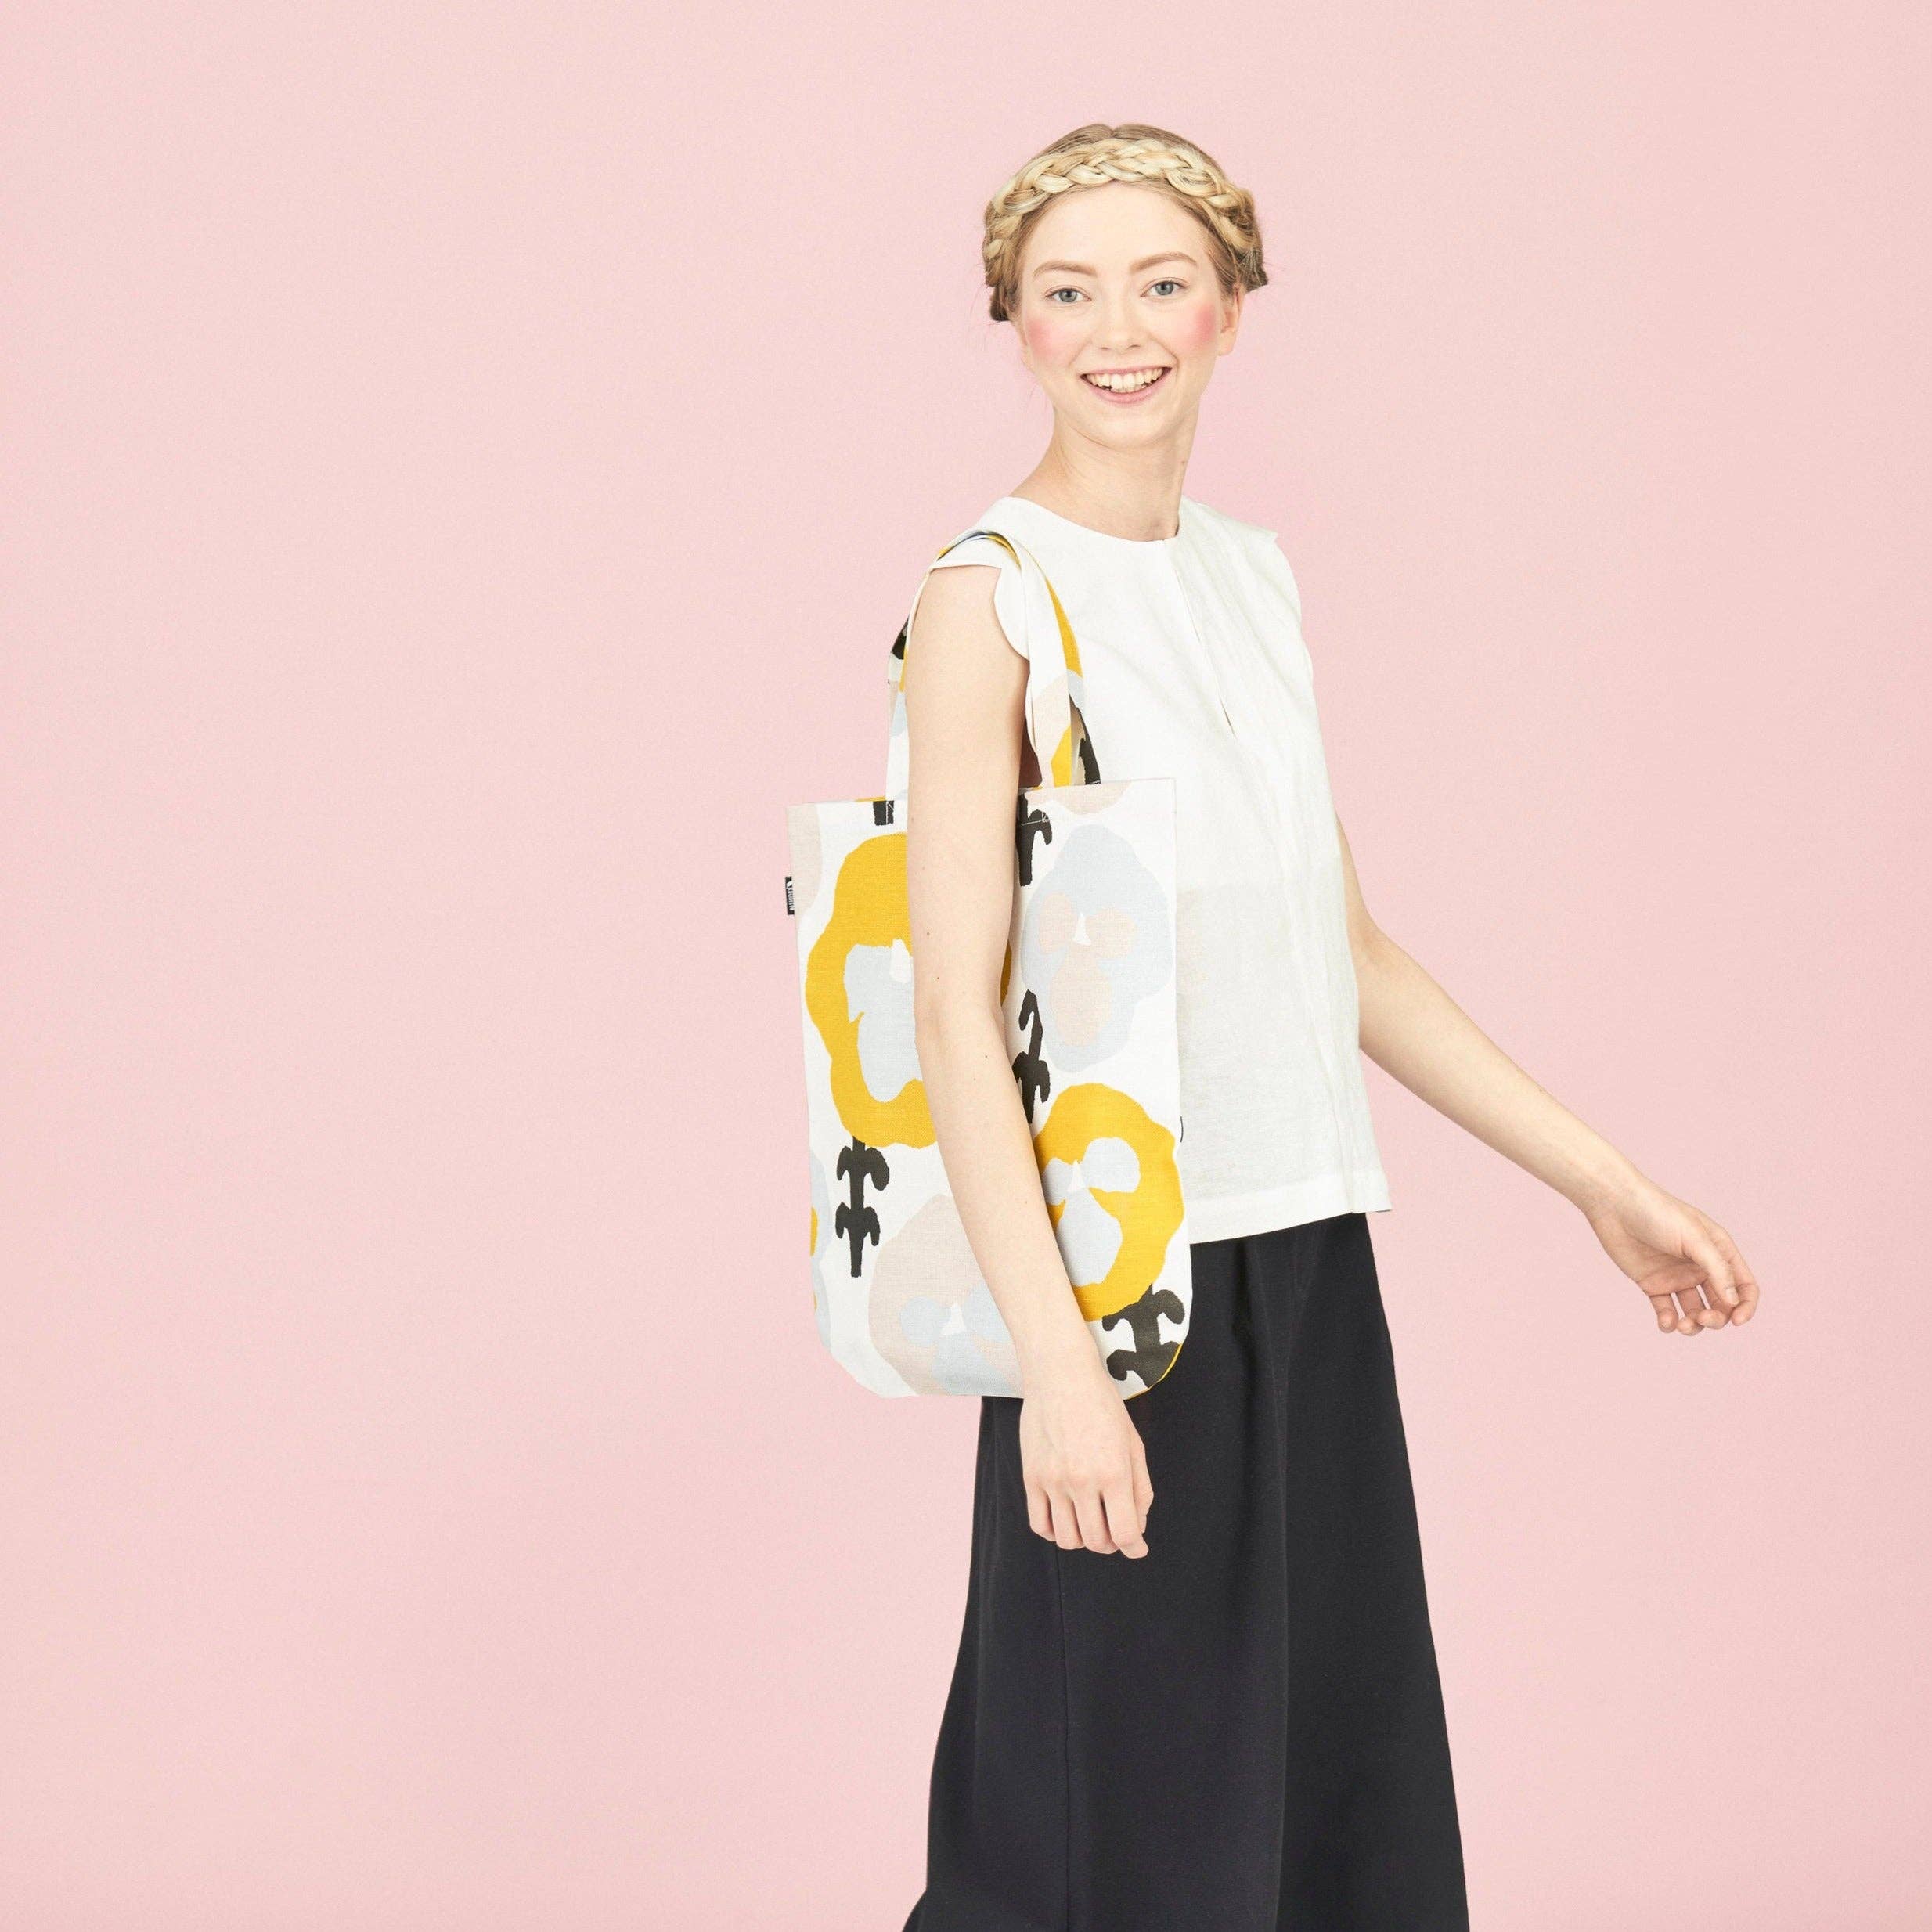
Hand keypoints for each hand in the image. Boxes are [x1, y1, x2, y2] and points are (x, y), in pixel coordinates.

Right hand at [1018, 1359, 1153, 1556]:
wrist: (1061, 1374)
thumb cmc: (1103, 1405)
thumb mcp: (1133, 1443)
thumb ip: (1140, 1489)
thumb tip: (1138, 1526)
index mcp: (1113, 1471)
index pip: (1125, 1533)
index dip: (1135, 1548)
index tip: (1137, 1548)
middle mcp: (1081, 1480)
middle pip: (1096, 1542)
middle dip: (1111, 1544)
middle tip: (1115, 1531)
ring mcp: (1052, 1480)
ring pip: (1067, 1540)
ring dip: (1083, 1540)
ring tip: (1090, 1523)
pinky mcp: (1031, 1476)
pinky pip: (1039, 1524)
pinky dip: (1054, 1531)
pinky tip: (1066, 1517)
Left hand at [1582, 1173, 1760, 1334]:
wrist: (1614, 1206)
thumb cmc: (1657, 1213)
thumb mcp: (1694, 1238)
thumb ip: (1716, 1269)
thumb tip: (1734, 1301)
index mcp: (1718, 1251)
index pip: (1743, 1285)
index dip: (1745, 1306)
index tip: (1737, 1321)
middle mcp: (1700, 1266)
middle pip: (1720, 1304)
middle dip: (1717, 1318)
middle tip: (1702, 1319)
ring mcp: (1676, 1276)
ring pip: (1694, 1312)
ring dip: (1693, 1325)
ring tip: (1681, 1325)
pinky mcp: (1653, 1284)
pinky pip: (1666, 1311)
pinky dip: (1669, 1322)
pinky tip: (1666, 1321)